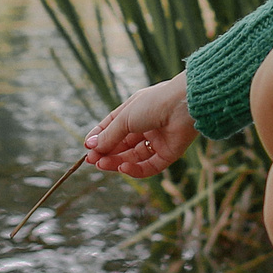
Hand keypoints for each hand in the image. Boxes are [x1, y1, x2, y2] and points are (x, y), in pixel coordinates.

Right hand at [83, 73, 197, 177]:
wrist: (184, 105)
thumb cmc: (154, 104)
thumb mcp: (125, 118)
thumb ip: (109, 135)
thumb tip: (91, 146)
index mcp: (135, 111)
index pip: (113, 127)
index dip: (100, 137)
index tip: (87, 147)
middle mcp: (146, 126)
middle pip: (122, 144)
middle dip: (106, 152)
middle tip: (92, 160)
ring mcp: (158, 140)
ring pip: (133, 157)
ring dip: (117, 162)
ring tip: (102, 164)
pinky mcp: (169, 154)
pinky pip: (149, 166)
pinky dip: (135, 169)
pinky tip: (123, 168)